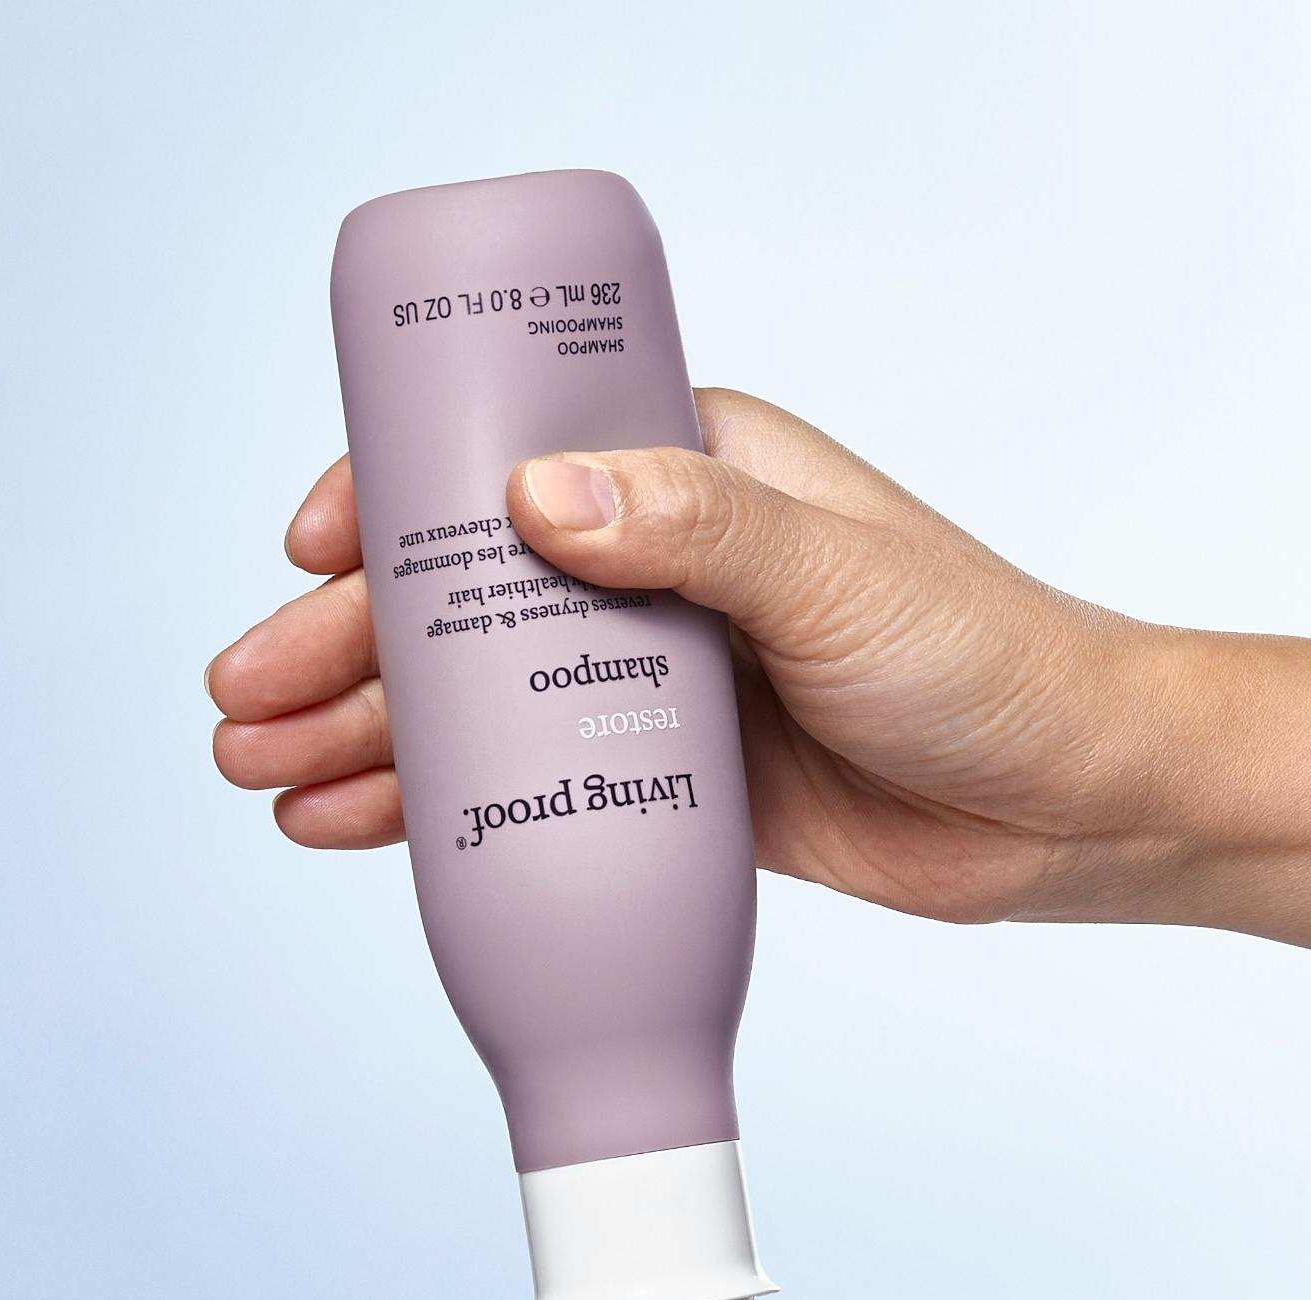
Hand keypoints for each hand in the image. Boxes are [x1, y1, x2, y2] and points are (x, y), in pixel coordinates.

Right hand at [206, 389, 1185, 923]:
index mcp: (691, 473)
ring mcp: (653, 681)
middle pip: (460, 596)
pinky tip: (356, 829)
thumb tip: (532, 496)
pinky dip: (440, 807)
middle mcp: (658, 567)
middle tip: (244, 708)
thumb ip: (699, 529)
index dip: (390, 500)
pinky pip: (527, 785)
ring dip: (367, 735)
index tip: (310, 550)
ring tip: (265, 782)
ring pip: (476, 699)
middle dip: (343, 648)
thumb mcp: (838, 577)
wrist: (1066, 811)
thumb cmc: (984, 663)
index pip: (502, 458)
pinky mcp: (667, 782)